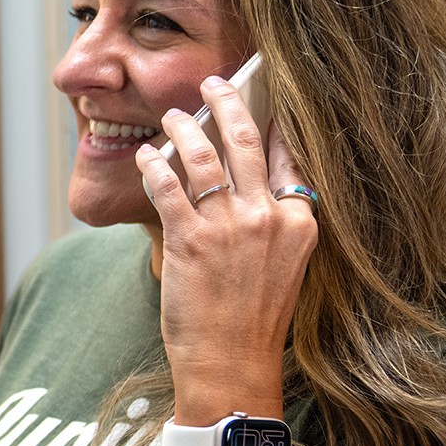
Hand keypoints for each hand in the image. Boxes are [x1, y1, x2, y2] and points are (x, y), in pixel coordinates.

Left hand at [136, 74, 316, 404]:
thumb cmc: (253, 321)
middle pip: (246, 141)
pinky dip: (154, 164)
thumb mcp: (285, 267)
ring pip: (204, 154)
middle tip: (215, 81)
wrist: (232, 365)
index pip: (291, 156)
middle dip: (228, 102)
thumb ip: (276, 223)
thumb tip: (250, 184)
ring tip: (173, 116)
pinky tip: (146, 155)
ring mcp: (229, 227)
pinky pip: (167, 185)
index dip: (276, 121)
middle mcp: (268, 217)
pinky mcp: (189, 239)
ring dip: (184, 127)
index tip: (268, 96)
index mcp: (298, 222)